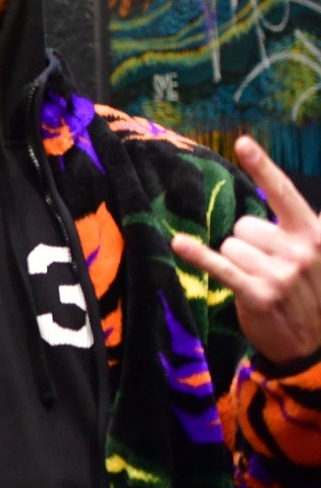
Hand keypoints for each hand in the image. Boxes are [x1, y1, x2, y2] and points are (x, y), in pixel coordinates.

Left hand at [172, 134, 320, 365]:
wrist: (316, 344)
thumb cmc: (309, 294)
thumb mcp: (314, 256)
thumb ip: (295, 229)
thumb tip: (268, 201)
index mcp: (316, 234)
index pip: (284, 193)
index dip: (262, 167)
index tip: (242, 143)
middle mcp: (301, 249)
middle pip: (244, 225)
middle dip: (247, 243)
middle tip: (266, 268)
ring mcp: (280, 272)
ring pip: (231, 245)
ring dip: (237, 261)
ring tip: (259, 281)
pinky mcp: (257, 293)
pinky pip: (220, 265)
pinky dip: (198, 255)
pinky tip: (180, 244)